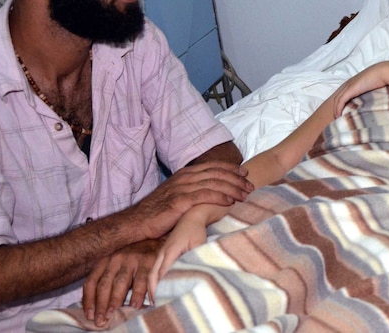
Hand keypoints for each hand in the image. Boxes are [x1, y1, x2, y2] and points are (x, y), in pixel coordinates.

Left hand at [82, 238, 161, 326]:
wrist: (157, 241)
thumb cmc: (134, 258)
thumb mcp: (117, 265)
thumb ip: (108, 280)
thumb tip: (96, 306)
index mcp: (105, 261)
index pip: (91, 282)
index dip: (89, 300)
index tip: (90, 315)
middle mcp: (116, 259)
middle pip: (105, 285)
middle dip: (102, 305)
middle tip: (101, 321)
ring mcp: (133, 259)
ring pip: (121, 283)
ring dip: (116, 300)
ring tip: (115, 315)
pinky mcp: (149, 261)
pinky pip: (142, 280)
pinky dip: (139, 294)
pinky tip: (136, 305)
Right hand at [125, 161, 253, 240]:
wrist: (137, 221)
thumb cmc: (159, 211)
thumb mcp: (178, 195)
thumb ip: (194, 190)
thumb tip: (214, 192)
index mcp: (185, 174)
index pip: (213, 166)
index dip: (231, 168)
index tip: (245, 173)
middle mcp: (185, 177)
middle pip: (217, 173)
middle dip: (236, 179)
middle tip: (250, 185)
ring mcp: (182, 188)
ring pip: (214, 183)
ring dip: (232, 188)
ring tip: (245, 194)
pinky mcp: (179, 201)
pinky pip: (204, 196)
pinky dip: (219, 197)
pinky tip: (230, 202)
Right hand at [148, 211, 207, 301]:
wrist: (191, 216)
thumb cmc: (197, 230)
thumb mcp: (198, 244)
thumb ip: (193, 260)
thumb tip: (193, 277)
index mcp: (169, 252)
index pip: (162, 275)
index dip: (160, 290)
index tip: (161, 303)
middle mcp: (162, 254)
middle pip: (152, 276)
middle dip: (152, 292)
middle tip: (156, 307)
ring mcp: (161, 254)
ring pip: (152, 274)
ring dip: (151, 288)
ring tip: (154, 302)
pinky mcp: (163, 254)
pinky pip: (155, 270)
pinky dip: (154, 281)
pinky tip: (157, 290)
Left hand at [331, 62, 388, 116]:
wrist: (384, 72)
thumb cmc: (382, 79)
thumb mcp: (373, 88)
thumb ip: (369, 93)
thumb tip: (372, 103)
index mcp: (352, 83)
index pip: (340, 94)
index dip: (338, 104)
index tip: (340, 113)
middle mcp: (348, 84)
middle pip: (335, 97)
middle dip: (334, 108)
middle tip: (335, 119)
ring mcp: (348, 86)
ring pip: (336, 100)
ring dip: (335, 111)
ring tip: (336, 120)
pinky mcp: (351, 89)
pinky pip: (340, 101)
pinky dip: (338, 109)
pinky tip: (339, 116)